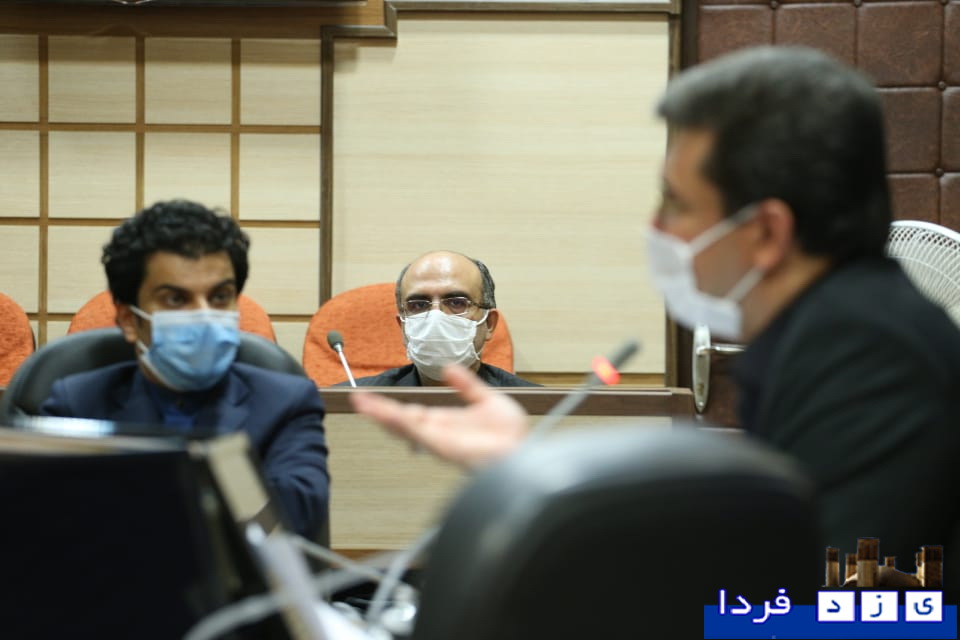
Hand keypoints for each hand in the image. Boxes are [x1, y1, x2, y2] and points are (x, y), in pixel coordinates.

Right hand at [349, 364, 528, 468]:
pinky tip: (388, 416)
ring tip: (363, 404)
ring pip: (405, 428)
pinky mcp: (445, 447)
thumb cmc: (511, 435)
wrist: (524, 448)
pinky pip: (419, 434)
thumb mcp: (486, 400)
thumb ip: (466, 385)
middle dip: (379, 411)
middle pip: (401, 422)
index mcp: (445, 422)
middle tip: (358, 400)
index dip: (391, 406)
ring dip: (383, 416)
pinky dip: (403, 425)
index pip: (411, 413)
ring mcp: (439, 441)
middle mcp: (438, 433)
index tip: (371, 397)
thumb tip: (448, 368)